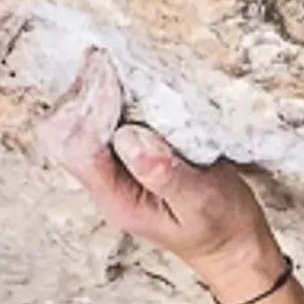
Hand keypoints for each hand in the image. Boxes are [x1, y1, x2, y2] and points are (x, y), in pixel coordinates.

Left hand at [40, 42, 276, 292]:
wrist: (234, 245)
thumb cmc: (221, 227)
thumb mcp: (201, 202)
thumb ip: (165, 174)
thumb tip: (130, 139)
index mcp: (117, 199)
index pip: (80, 148)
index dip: (89, 108)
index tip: (109, 73)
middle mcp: (107, 183)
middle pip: (69, 133)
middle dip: (83, 94)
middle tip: (104, 57)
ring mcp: (116, 170)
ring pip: (83, 124)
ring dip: (95, 92)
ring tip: (111, 60)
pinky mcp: (130, 156)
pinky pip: (106, 122)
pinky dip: (112, 97)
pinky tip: (126, 77)